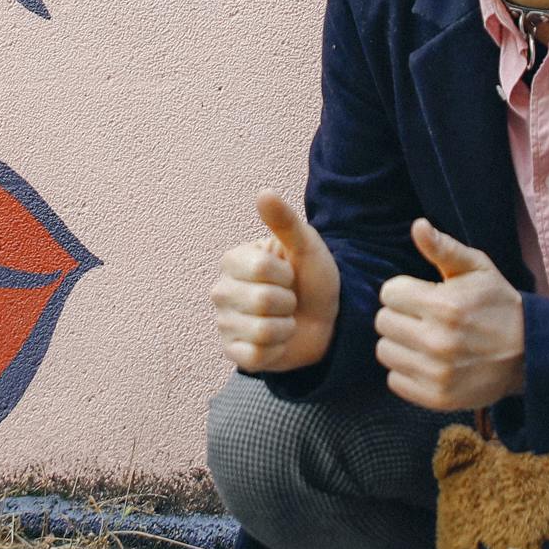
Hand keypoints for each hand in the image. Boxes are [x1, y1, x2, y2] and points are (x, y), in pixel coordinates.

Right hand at [210, 190, 338, 373]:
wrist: (327, 319)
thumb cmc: (311, 279)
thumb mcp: (306, 246)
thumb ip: (285, 221)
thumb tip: (264, 192)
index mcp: (233, 261)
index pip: (260, 268)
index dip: (286, 274)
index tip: (289, 274)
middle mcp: (221, 291)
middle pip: (262, 301)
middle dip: (288, 302)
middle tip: (289, 300)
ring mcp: (224, 324)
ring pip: (261, 330)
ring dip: (286, 327)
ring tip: (285, 319)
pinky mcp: (233, 353)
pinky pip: (256, 356)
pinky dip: (276, 350)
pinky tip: (277, 341)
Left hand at [373, 218, 526, 411]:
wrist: (530, 353)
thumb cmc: (499, 305)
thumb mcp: (478, 269)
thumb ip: (444, 248)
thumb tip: (418, 226)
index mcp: (445, 305)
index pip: (389, 293)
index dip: (404, 291)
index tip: (423, 296)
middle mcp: (438, 341)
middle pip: (383, 322)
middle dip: (400, 315)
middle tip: (423, 318)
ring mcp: (437, 373)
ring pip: (384, 351)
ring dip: (400, 344)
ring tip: (424, 339)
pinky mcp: (437, 398)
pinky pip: (394, 380)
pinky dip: (406, 371)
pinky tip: (427, 362)